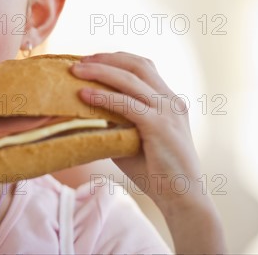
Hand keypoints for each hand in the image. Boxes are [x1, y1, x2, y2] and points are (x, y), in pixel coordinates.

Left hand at [70, 52, 202, 209]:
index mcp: (169, 100)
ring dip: (100, 71)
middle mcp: (171, 100)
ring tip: (75, 71)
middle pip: (137, 65)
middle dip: (105, 59)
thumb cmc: (155, 171)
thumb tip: (83, 110)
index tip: (90, 59)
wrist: (182, 197)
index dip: (116, 58)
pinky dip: (103, 97)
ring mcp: (168, 111)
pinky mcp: (159, 126)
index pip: (143, 66)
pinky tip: (84, 95)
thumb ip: (116, 121)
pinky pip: (126, 105)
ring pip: (130, 79)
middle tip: (79, 61)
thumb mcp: (133, 138)